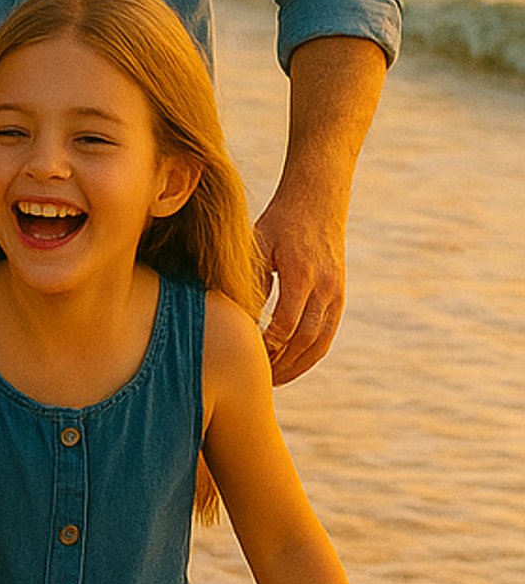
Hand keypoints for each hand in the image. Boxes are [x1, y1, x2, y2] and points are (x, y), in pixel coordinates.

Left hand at [253, 180, 346, 383]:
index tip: (249, 358)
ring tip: (274, 380)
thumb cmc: (278, 222)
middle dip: (282, 362)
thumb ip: (253, 279)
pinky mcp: (340, 297)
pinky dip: (311, 355)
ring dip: (297, 365)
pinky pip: (328, 334)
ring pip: (320, 342)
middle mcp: (324, 286)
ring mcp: (336, 293)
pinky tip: (291, 365)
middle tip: (258, 379)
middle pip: (305, 337)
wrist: (317, 203)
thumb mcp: (259, 243)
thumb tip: (242, 318)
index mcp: (300, 272)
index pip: (286, 321)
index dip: (269, 345)